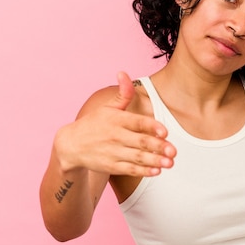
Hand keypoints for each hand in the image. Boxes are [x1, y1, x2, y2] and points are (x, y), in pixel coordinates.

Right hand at [53, 71, 175, 175]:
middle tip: (173, 152)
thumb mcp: (108, 107)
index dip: (152, 127)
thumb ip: (123, 93)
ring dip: (154, 161)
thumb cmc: (95, 123)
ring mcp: (112, 152)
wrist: (71, 145)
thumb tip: (124, 73)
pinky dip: (143, 171)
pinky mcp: (110, 166)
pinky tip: (156, 171)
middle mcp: (115, 135)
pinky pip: (129, 169)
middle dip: (158, 147)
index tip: (165, 132)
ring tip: (169, 163)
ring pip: (137, 157)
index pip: (137, 122)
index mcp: (116, 119)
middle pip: (140, 141)